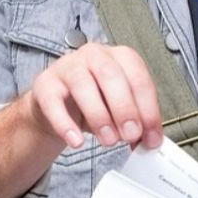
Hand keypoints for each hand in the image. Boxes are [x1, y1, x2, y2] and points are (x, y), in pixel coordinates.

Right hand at [23, 42, 164, 150]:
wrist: (57, 105)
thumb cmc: (95, 101)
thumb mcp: (119, 110)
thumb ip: (136, 122)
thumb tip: (150, 141)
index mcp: (120, 57)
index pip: (138, 78)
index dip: (148, 109)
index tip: (151, 136)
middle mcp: (94, 55)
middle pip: (111, 75)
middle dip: (124, 108)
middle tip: (131, 135)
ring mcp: (67, 66)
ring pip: (82, 84)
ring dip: (99, 115)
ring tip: (108, 140)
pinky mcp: (45, 83)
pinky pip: (53, 101)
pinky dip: (65, 124)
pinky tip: (76, 141)